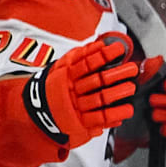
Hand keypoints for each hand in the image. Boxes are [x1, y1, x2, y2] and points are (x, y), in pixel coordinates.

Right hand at [22, 32, 137, 147]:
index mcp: (66, 76)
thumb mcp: (59, 68)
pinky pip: (99, 118)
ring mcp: (75, 107)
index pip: (86, 64)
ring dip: (117, 93)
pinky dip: (114, 114)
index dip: (103, 56)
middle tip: (131, 69)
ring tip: (130, 87)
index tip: (118, 49)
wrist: (35, 111)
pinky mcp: (80, 121)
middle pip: (96, 81)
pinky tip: (126, 109)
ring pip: (99, 98)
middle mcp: (71, 91)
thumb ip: (78, 56)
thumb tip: (98, 45)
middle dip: (116, 74)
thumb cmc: (54, 87)